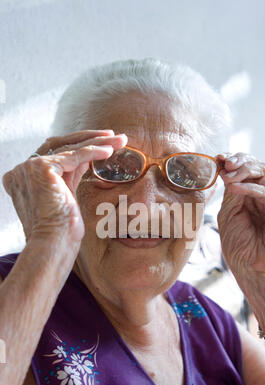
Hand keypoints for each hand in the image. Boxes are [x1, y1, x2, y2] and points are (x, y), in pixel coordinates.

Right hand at [2, 130, 126, 242]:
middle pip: (60, 145)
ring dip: (97, 142)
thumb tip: (86, 157)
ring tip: (119, 140)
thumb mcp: (66, 195)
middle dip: (89, 138)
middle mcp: (21, 170)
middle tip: (113, 136)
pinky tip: (110, 151)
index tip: (102, 144)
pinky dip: (93, 151)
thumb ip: (70, 175)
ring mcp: (28, 167)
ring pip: (69, 148)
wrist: (54, 245)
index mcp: (23, 177)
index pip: (54, 153)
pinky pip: (73, 155)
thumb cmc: (62, 231)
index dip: (78, 146)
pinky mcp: (41, 168)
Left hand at [216, 152, 264, 277]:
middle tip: (224, 161)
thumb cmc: (240, 246)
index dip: (230, 160)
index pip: (241, 170)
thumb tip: (227, 170)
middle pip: (255, 166)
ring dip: (244, 169)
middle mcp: (261, 194)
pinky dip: (251, 188)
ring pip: (264, 172)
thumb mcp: (228, 215)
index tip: (217, 157)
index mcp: (246, 195)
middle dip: (238, 160)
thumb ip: (231, 194)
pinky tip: (235, 187)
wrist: (253, 269)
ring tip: (228, 174)